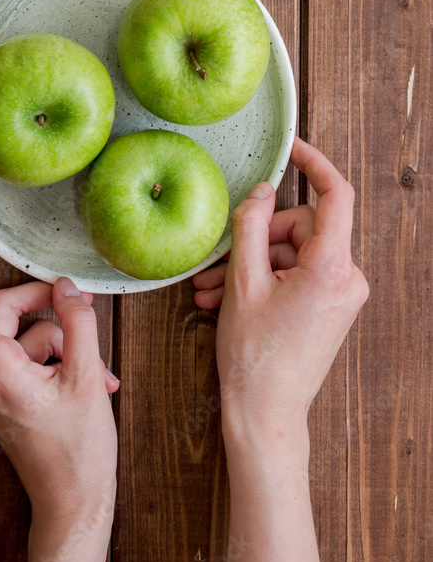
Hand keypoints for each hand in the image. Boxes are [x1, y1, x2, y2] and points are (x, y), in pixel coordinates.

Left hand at [0, 235, 118, 561]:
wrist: (72, 505)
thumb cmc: (78, 453)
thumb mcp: (87, 379)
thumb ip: (78, 323)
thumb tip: (68, 287)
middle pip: (4, 314)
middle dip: (46, 308)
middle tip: (82, 307)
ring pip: (23, 336)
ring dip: (63, 342)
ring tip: (98, 370)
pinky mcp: (5, 395)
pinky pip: (27, 357)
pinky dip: (59, 360)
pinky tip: (91, 380)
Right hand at [192, 136, 368, 440]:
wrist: (266, 413)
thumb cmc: (254, 355)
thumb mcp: (242, 281)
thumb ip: (251, 225)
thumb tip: (262, 189)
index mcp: (331, 268)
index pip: (336, 195)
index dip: (314, 164)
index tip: (291, 148)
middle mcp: (347, 279)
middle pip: (302, 226)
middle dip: (259, 237)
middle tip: (222, 263)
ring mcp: (342, 294)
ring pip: (294, 252)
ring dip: (252, 264)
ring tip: (213, 288)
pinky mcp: (332, 306)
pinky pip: (298, 273)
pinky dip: (265, 279)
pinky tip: (228, 296)